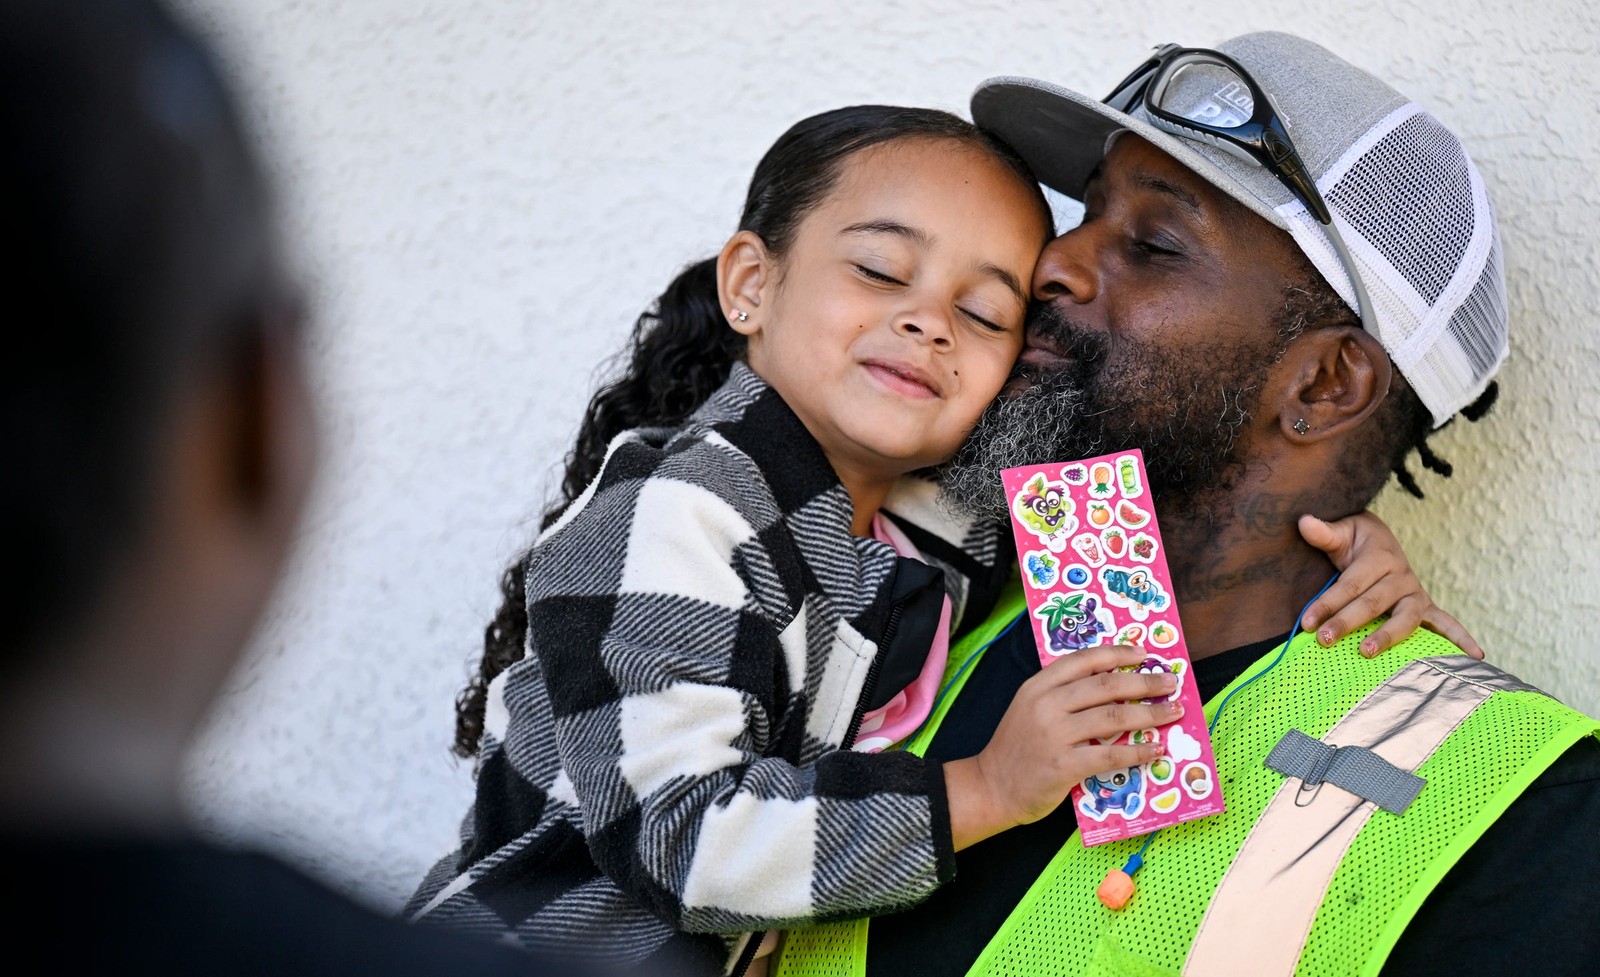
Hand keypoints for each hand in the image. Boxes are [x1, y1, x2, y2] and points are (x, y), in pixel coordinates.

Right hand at [944, 645, 1182, 849]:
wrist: (991, 787)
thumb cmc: (1017, 749)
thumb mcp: (1030, 709)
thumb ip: (1062, 696)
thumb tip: (1114, 686)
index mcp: (1038, 686)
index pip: (1083, 660)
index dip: (1117, 653)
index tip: (1143, 653)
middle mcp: (1046, 705)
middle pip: (1106, 685)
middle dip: (1145, 681)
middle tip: (1170, 682)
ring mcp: (1054, 735)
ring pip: (1114, 716)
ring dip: (1150, 713)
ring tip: (1172, 712)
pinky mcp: (1064, 765)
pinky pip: (1111, 755)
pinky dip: (1137, 751)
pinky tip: (1154, 749)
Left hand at [1297, 513, 1483, 659]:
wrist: (1377, 539)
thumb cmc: (1354, 540)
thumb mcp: (1341, 532)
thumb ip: (1324, 532)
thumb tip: (1304, 522)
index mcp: (1380, 557)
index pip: (1351, 584)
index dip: (1327, 602)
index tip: (1307, 622)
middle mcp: (1401, 576)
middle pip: (1373, 603)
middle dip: (1347, 622)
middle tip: (1325, 640)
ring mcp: (1415, 593)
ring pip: (1405, 618)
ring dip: (1388, 636)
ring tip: (1366, 652)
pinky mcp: (1424, 607)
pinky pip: (1446, 624)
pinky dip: (1461, 638)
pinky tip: (1476, 656)